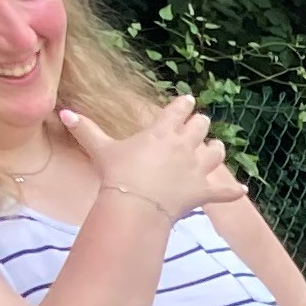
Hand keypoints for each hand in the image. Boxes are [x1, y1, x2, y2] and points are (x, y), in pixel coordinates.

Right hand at [65, 96, 241, 220]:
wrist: (135, 204)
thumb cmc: (117, 174)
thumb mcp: (100, 148)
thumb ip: (85, 129)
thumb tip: (63, 112)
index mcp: (163, 131)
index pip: (179, 109)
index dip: (184, 104)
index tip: (187, 101)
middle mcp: (185, 146)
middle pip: (202, 126)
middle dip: (200, 125)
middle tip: (198, 125)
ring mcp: (198, 169)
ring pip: (217, 153)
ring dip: (216, 151)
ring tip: (214, 150)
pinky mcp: (204, 191)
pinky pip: (224, 192)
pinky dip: (232, 192)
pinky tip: (241, 190)